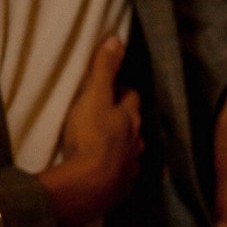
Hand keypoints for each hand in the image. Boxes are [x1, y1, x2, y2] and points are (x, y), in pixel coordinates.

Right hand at [37, 36, 142, 226]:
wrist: (89, 184)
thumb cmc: (91, 136)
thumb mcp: (94, 97)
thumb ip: (104, 70)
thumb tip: (116, 39)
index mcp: (130, 118)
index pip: (131, 97)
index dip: (123, 90)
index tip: (113, 87)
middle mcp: (137, 141)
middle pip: (134, 125)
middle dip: (125, 118)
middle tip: (108, 114)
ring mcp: (131, 165)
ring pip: (131, 150)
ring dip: (122, 145)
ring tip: (107, 142)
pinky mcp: (122, 187)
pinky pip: (122, 175)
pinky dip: (116, 169)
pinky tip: (107, 170)